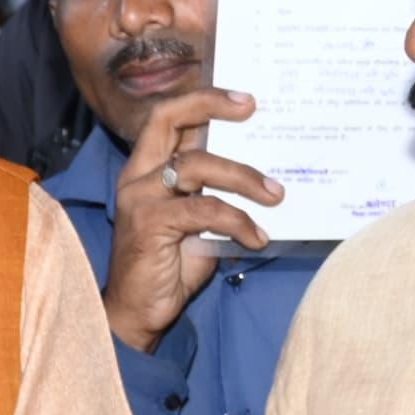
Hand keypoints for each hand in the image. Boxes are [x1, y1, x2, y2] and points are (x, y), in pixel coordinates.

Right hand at [106, 88, 284, 353]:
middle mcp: (138, 177)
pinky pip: (205, 210)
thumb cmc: (170, 267)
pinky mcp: (150, 224)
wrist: (139, 314)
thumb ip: (213, 193)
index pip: (169, 118)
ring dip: (244, 177)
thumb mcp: (198, 221)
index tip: (245, 101)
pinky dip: (238, 221)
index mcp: (146, 170)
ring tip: (276, 195)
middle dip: (210, 105)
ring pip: (197, 164)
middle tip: (251, 108)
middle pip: (167, 119)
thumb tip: (264, 176)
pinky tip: (256, 238)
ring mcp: (141, 198)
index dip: (203, 101)